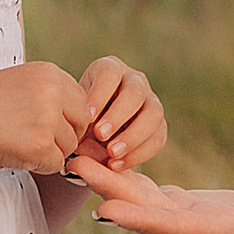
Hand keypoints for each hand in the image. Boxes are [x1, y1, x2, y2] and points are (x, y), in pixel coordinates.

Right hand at [0, 60, 94, 176]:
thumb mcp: (19, 82)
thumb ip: (49, 91)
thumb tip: (82, 114)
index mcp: (49, 72)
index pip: (80, 99)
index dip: (66, 117)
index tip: (44, 124)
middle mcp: (53, 91)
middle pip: (83, 121)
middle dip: (66, 134)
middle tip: (37, 139)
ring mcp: (48, 118)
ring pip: (70, 145)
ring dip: (51, 151)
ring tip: (20, 144)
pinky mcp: (41, 145)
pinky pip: (56, 163)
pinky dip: (40, 165)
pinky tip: (17, 155)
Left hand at [69, 165, 233, 233]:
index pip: (174, 228)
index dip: (140, 219)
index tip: (106, 210)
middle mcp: (194, 231)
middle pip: (144, 210)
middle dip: (108, 189)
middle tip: (72, 166)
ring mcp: (188, 220)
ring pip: (140, 199)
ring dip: (108, 181)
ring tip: (75, 158)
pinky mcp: (190, 207)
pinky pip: (151, 193)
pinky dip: (126, 177)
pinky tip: (102, 161)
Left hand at [75, 55, 167, 174]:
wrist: (90, 135)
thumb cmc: (77, 120)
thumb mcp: (74, 116)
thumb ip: (78, 125)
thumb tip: (83, 144)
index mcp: (109, 69)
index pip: (109, 74)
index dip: (100, 94)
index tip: (88, 117)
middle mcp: (134, 80)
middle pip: (134, 92)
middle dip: (118, 115)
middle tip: (101, 135)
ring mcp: (150, 101)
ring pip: (153, 113)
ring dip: (133, 135)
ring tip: (112, 154)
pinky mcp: (159, 124)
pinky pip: (158, 137)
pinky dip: (139, 153)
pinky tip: (118, 164)